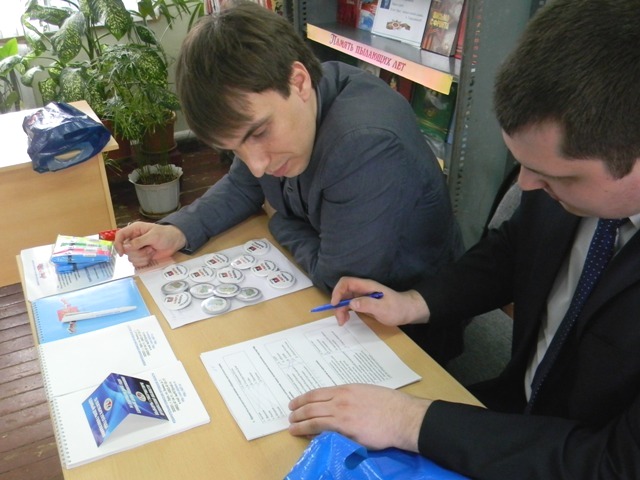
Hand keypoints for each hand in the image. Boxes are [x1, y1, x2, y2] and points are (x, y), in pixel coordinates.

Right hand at [114, 222, 186, 267]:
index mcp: (134, 230)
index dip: (118, 244)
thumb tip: (126, 247)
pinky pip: (137, 263)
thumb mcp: (153, 236)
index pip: (120, 235)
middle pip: (126, 250)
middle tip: (149, 248)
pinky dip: (144, 261)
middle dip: (138, 252)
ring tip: (152, 250)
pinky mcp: (142, 256)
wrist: (175, 242)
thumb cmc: (165, 234)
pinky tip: (151, 256)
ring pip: (131, 258)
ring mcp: (137, 248)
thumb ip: (139, 241)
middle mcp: (133, 239)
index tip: (122, 253)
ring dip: (143, 257)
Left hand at [288, 384, 430, 451]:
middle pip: (311, 404)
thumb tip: (339, 405)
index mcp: (346, 389)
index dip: (303, 398)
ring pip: (314, 417)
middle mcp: (340, 400)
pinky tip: (305, 435)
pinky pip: (323, 430)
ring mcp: (342, 415)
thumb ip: (351, 398)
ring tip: (292, 427)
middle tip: (290, 415)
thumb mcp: (367, 392)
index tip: (295, 403)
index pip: (317, 393)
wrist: (402, 416)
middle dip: (297, 410)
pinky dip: (310, 432)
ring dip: (300, 423)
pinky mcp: (346, 430)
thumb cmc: (389, 404)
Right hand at [331, 277, 429, 326]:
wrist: (407, 311)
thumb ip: (367, 304)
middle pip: (343, 291)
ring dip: (340, 309)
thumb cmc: (397, 308)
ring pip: (345, 299)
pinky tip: (346, 319)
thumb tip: (351, 303)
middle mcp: (363, 289)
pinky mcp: (363, 303)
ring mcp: (363, 296)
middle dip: (338, 304)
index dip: (338, 291)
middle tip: (340, 319)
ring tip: (342, 322)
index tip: (334, 304)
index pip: (347, 282)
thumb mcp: (383, 308)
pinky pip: (350, 305)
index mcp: (367, 286)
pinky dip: (345, 312)